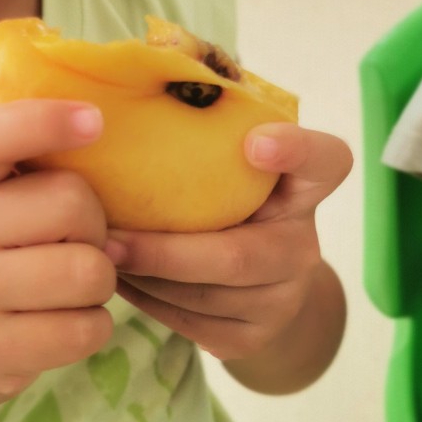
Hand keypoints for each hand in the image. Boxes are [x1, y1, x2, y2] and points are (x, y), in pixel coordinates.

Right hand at [0, 100, 116, 405]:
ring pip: (88, 270)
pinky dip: (94, 325)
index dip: (42, 120)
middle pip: (71, 203)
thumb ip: (39, 169)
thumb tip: (121, 171)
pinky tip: (63, 323)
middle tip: (72, 244)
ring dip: (100, 280)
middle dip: (95, 226)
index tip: (94, 119)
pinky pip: (87, 328)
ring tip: (69, 286)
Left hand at [108, 124, 351, 382]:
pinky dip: (145, 299)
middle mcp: (302, 246)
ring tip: (95, 254)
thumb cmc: (228, 200)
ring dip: (142, 277)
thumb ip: (208, 133)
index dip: (296, 151)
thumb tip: (135, 83)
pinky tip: (115, 276)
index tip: (256, 143)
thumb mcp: (229, 165)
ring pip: (204, 296)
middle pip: (239, 256)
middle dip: (166, 252)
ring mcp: (281, 300)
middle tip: (107, 237)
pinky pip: (189, 322)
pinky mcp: (251, 338)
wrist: (260, 286)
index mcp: (304, 189)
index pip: (326, 162)